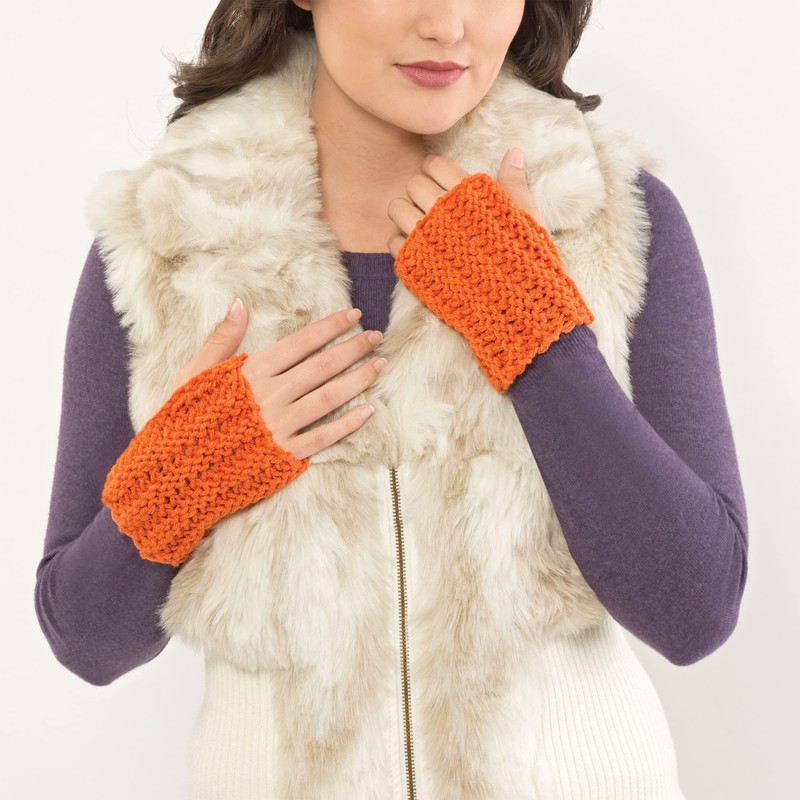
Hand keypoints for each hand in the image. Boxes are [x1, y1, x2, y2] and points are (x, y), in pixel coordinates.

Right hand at [172, 301, 385, 459]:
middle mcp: (271, 397)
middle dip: (353, 348)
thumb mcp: (193, 372)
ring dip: (358, 380)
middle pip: (322, 367)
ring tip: (379, 365)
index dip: (330, 328)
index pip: (300, 343)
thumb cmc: (183, 417)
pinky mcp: (285, 455)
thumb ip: (221, 339)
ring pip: (329, 398)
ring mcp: (281, 427)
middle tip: (377, 336)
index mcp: (252, 373)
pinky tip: (367, 410)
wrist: (175, 470)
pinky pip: (324, 437)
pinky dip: (347, 423)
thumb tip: (239, 305)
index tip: (353, 316)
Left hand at [386, 147, 592, 392]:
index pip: (434, 165)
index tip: (444, 186)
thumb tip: (513, 152)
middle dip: (420, 192)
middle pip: (412, 184)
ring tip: (422, 227)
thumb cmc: (527, 264)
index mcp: (469, 196)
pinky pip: (393, 243)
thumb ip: (514, 184)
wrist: (516, 312)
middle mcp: (443, 213)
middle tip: (433, 208)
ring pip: (396, 210)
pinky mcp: (415, 266)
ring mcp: (425, 240)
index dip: (436, 172)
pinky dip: (402, 244)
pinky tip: (420, 251)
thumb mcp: (529, 220)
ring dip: (406, 215)